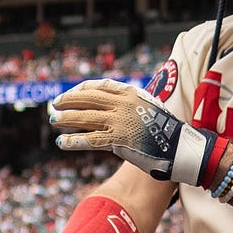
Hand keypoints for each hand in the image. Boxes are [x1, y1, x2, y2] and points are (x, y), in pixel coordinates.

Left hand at [49, 78, 215, 183]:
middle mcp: (123, 104)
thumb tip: (113, 108)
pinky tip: (61, 142)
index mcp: (130, 93)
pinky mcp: (118, 139)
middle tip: (55, 105)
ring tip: (54, 120)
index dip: (81, 90)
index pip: (99, 86)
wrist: (179, 146)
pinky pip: (89, 139)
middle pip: (88, 99)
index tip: (70, 94)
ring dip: (66, 119)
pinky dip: (72, 140)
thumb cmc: (165, 131)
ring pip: (84, 117)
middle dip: (69, 100)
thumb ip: (129, 106)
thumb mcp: (148, 109)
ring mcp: (119, 121)